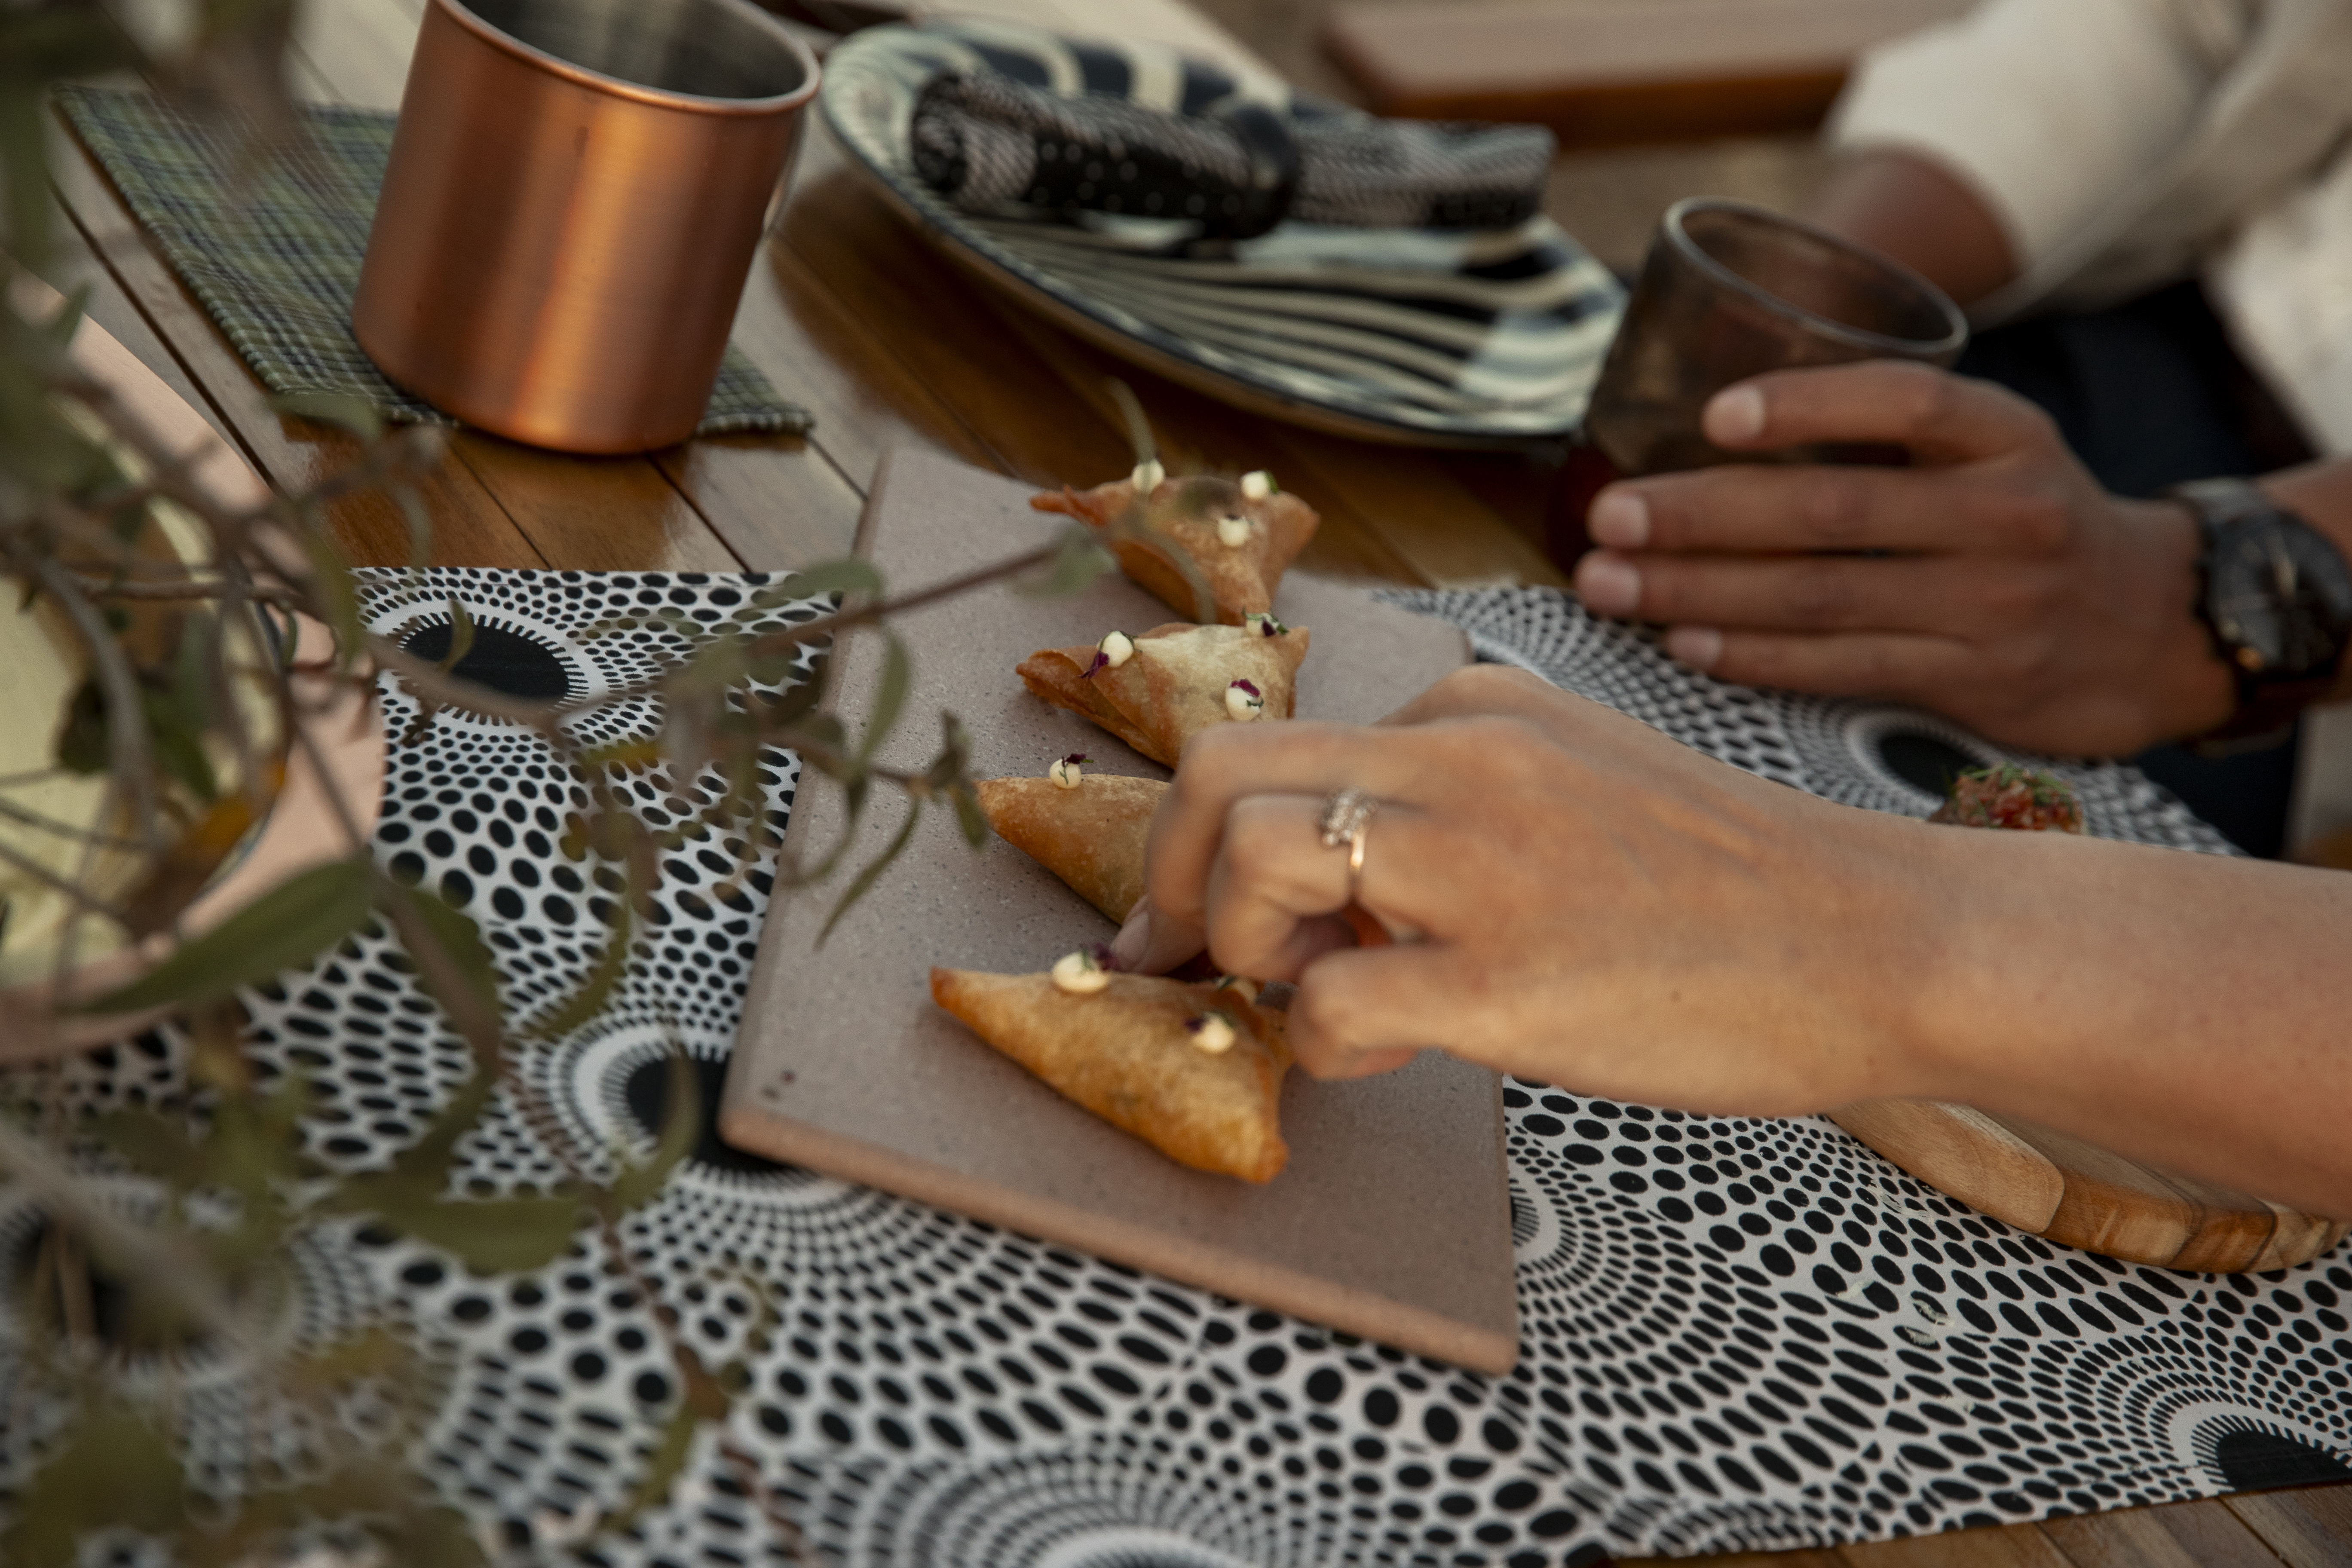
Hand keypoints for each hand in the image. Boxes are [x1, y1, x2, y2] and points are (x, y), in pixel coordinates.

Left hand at [1119, 668, 1940, 1109]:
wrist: (1881, 938)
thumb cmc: (1732, 887)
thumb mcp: (1579, 782)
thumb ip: (1456, 804)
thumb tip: (1335, 888)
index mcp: (1476, 710)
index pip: (1284, 743)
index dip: (1223, 837)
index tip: (1221, 912)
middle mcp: (1462, 760)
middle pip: (1217, 772)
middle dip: (1164, 873)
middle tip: (1177, 953)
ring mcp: (1483, 866)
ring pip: (1249, 862)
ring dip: (1240, 946)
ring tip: (1319, 992)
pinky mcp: (1508, 979)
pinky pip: (1326, 1005)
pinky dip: (1321, 1045)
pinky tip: (1389, 1052)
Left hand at [1568, 362, 2234, 755]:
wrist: (2154, 628)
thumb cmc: (2029, 520)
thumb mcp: (1995, 450)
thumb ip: (1892, 435)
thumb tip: (1718, 423)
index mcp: (2007, 436)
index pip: (1905, 402)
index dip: (1808, 404)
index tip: (1714, 416)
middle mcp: (2006, 515)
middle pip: (1831, 513)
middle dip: (1702, 515)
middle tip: (1609, 514)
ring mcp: (1993, 605)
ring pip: (1820, 598)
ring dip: (1700, 591)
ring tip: (1612, 583)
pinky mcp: (1975, 682)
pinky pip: (1841, 666)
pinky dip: (1753, 653)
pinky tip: (1684, 640)